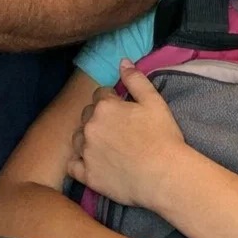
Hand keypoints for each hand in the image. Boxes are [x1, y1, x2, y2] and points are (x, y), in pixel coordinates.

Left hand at [67, 60, 186, 211]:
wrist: (164, 176)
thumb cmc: (162, 137)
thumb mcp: (154, 101)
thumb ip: (135, 79)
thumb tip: (122, 61)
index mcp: (104, 106)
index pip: (99, 94)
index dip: (112, 101)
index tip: (124, 111)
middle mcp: (90, 127)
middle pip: (86, 115)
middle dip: (98, 118)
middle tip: (117, 130)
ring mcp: (86, 152)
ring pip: (77, 139)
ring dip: (86, 139)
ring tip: (105, 146)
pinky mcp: (88, 176)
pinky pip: (72, 166)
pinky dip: (79, 163)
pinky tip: (92, 163)